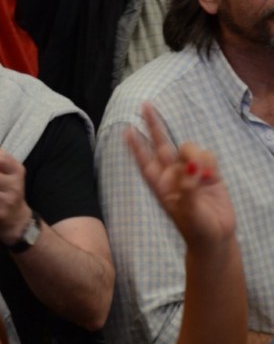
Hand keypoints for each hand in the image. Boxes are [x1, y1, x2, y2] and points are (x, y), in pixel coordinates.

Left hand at [125, 103, 235, 250]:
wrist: (217, 238)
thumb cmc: (196, 229)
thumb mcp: (189, 212)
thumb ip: (187, 189)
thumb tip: (190, 167)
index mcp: (161, 185)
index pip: (144, 160)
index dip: (135, 145)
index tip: (126, 129)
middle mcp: (173, 174)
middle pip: (161, 143)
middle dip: (153, 124)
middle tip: (145, 105)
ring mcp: (190, 170)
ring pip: (188, 147)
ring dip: (194, 155)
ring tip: (203, 177)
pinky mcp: (208, 171)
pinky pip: (207, 154)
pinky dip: (210, 162)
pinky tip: (212, 177)